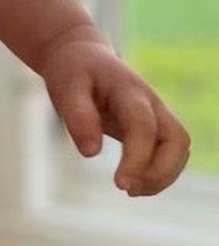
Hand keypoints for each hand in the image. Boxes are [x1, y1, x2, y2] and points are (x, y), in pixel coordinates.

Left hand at [37, 32, 190, 196]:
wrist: (82, 55)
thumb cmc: (74, 72)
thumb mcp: (65, 88)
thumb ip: (78, 117)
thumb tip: (91, 153)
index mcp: (129, 89)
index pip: (144, 126)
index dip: (137, 158)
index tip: (119, 184)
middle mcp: (151, 102)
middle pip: (177, 139)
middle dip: (161, 171)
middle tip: (127, 189)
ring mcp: (156, 113)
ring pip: (179, 148)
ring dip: (162, 176)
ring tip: (130, 190)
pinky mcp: (153, 126)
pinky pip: (170, 153)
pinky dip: (159, 173)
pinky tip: (134, 183)